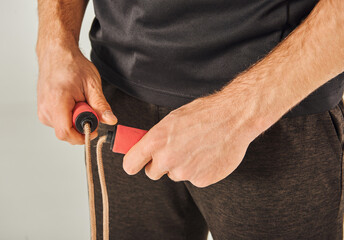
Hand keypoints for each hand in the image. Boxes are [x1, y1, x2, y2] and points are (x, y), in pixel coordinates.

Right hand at [36, 46, 117, 144]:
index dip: (82, 135)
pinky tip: (72, 102)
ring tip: (79, 100)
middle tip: (88, 106)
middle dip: (82, 125)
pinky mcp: (43, 111)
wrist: (56, 54)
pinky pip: (59, 123)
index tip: (94, 128)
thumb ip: (100, 105)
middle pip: (66, 133)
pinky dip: (69, 116)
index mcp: (56, 102)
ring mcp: (42, 111)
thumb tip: (110, 120)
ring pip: (64, 128)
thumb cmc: (72, 65)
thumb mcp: (92, 84)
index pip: (66, 133)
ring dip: (76, 120)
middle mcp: (45, 109)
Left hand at [122, 90, 264, 187]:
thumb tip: (143, 147)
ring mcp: (185, 172)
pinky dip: (199, 170)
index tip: (137, 162)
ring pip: (174, 175)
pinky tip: (208, 155)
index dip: (134, 163)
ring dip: (181, 166)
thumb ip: (156, 137)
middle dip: (159, 164)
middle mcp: (167, 159)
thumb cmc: (203, 114)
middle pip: (152, 173)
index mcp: (156, 141)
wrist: (234, 118)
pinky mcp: (202, 180)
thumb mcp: (172, 119)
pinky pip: (193, 178)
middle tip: (174, 151)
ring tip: (197, 148)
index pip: (130, 164)